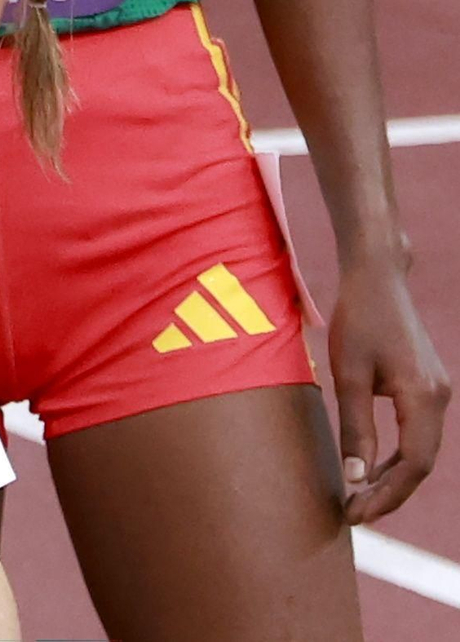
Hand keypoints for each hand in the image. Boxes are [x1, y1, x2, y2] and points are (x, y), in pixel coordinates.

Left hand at [330, 251, 449, 522]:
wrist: (376, 275)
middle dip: (389, 492)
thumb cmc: (358, 317)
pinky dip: (397, 454)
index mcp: (423, 397)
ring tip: (360, 496)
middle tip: (354, 512)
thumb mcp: (349, 374)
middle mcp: (438, 398)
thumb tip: (356, 478)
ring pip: (420, 450)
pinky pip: (417, 433)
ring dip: (393, 476)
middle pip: (420, 463)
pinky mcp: (426, 385)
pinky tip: (373, 466)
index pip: (412, 465)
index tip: (356, 513)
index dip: (386, 494)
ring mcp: (436, 391)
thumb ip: (356, 428)